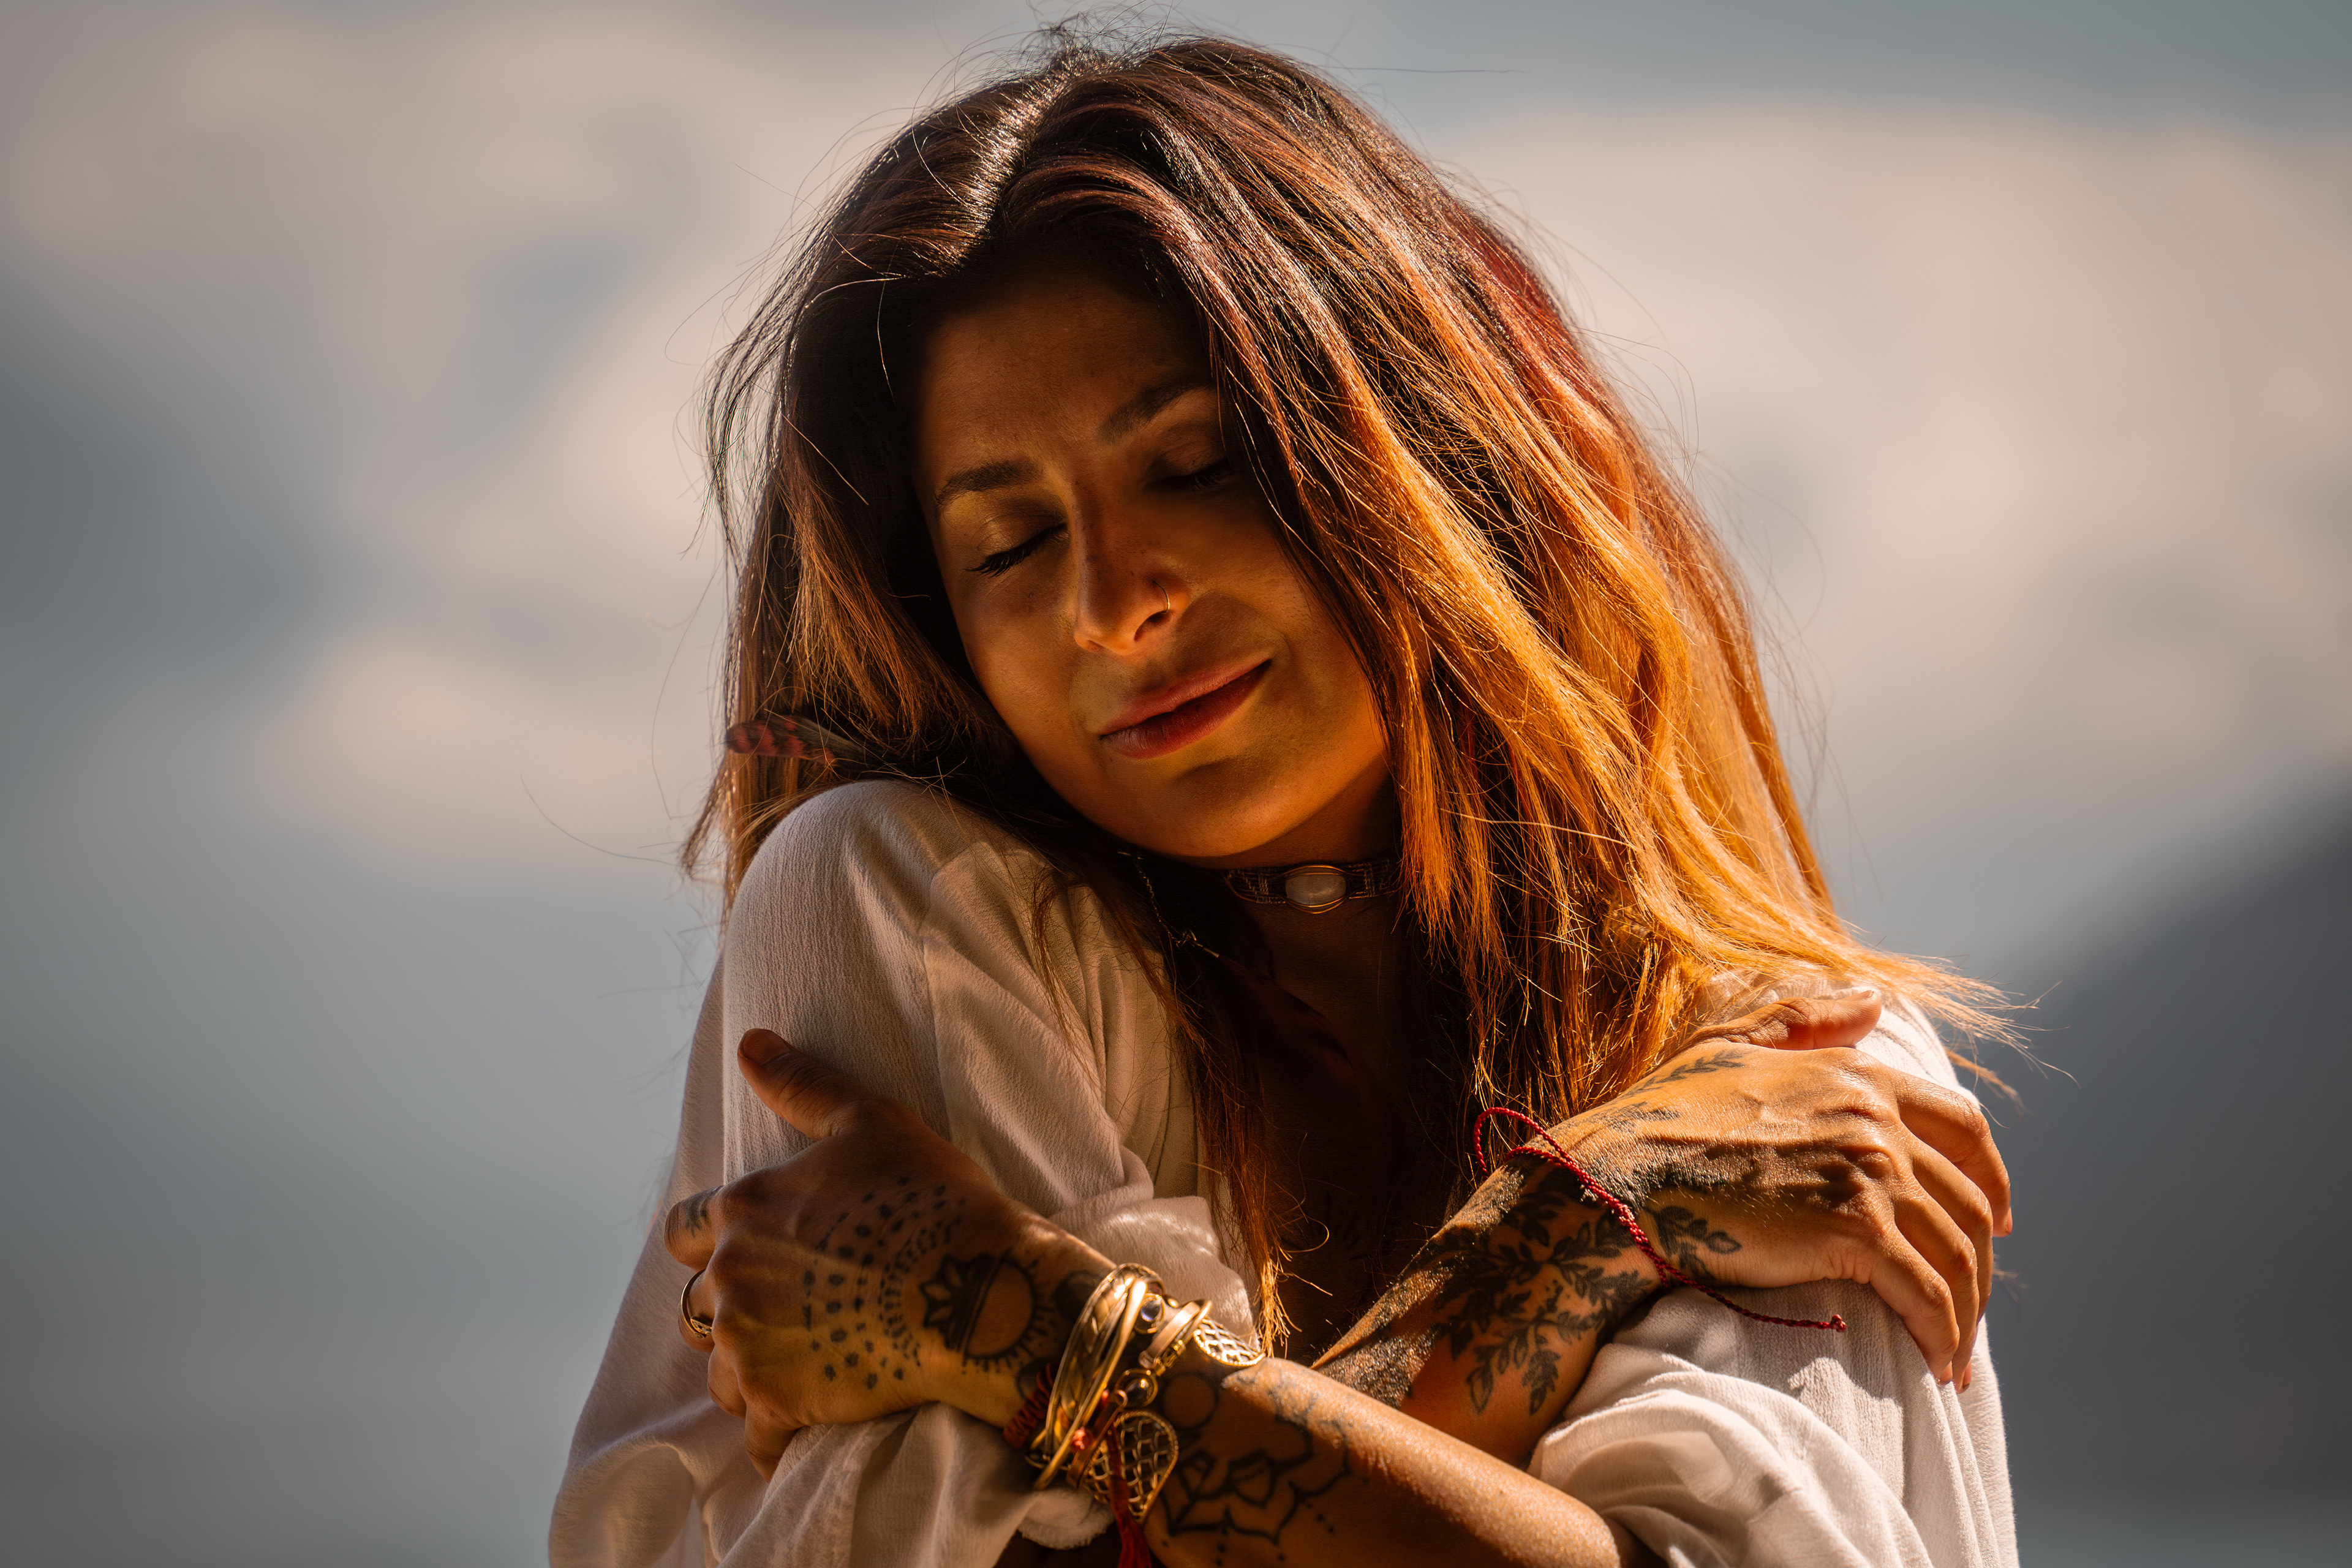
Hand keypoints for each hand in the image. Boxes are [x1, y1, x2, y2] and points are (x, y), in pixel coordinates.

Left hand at [666, 1030, 1107, 1476]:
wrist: (976, 1284)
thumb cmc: (929, 1197)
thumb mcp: (871, 1121)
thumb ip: (803, 1085)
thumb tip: (749, 1044)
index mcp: (742, 1208)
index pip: (682, 1229)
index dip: (705, 1241)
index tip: (743, 1252)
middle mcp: (729, 1277)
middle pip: (696, 1306)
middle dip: (730, 1310)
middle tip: (788, 1315)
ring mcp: (748, 1345)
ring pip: (720, 1373)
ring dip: (750, 1373)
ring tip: (804, 1369)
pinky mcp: (778, 1404)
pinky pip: (757, 1437)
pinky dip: (777, 1435)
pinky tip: (811, 1427)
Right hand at [1559, 990, 2011, 1385]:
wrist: (1620, 1175)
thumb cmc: (1660, 1116)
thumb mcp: (1729, 1043)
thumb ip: (1803, 1018)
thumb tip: (1873, 998)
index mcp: (1858, 1076)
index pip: (1963, 1127)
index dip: (1992, 1177)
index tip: (1999, 1220)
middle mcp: (1877, 1120)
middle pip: (1970, 1201)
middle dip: (1982, 1261)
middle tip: (1972, 1303)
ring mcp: (1870, 1175)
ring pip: (1958, 1253)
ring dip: (1968, 1311)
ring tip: (1955, 1350)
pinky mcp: (1854, 1232)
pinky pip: (1927, 1295)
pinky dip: (1944, 1335)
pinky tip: (1938, 1366)